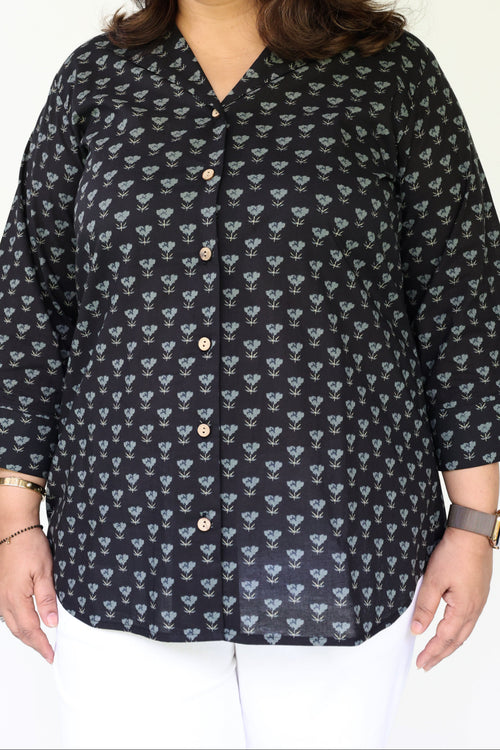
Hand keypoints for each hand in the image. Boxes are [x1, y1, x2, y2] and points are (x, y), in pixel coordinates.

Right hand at [0, 528, 57, 662]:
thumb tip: (52, 623)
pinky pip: (8, 615)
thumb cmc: (29, 546)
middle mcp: (3, 601)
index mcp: (15, 598)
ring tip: (41, 642)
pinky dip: (19, 624)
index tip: (52, 655)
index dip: (41, 645)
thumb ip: (47, 599)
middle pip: (19, 631)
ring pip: (11, 624)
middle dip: (34, 644)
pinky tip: (28, 624)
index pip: (30, 630)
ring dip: (26, 636)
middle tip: (49, 653)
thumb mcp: (45, 571)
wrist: (14, 529)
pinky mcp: (0, 590)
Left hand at [411, 526, 492, 669]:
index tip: (420, 663)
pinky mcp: (478, 593)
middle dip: (441, 654)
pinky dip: (457, 632)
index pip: (445, 639)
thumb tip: (417, 630)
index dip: (432, 652)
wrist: (472, 533)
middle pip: (457, 640)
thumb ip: (425, 607)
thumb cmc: (454, 554)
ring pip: (464, 632)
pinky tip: (450, 630)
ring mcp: (479, 602)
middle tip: (426, 665)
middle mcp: (475, 609)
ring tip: (437, 653)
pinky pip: (468, 621)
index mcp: (463, 609)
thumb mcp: (434, 580)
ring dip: (450, 644)